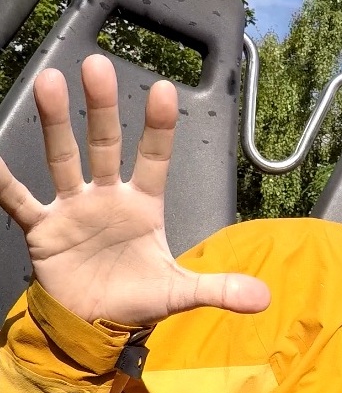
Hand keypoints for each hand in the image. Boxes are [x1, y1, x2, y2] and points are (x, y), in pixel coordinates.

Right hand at [0, 54, 269, 325]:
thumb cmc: (138, 298)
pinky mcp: (42, 230)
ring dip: (55, 123)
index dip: (158, 127)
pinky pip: (17, 199)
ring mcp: (73, 209)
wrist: (95, 326)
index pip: (154, 157)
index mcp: (144, 205)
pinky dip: (3, 179)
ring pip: (63, 158)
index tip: (163, 89)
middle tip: (97, 65)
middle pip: (105, 144)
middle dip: (101, 107)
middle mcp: (108, 197)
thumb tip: (264, 298)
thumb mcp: (181, 293)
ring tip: (48, 81)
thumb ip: (219, 289)